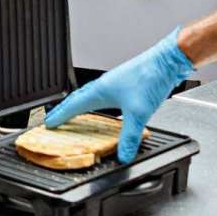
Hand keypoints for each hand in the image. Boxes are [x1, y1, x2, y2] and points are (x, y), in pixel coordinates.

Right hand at [45, 29, 194, 161]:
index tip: (49, 122)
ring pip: (91, 95)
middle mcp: (105, 84)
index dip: (60, 115)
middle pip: (79, 98)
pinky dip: (96, 103)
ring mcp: (115, 82)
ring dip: (80, 105)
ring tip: (75, 114)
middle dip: (66, 109)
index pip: (74, 104)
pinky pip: (103, 94)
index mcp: (101, 90)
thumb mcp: (138, 113)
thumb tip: (123, 155)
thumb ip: (129, 137)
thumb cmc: (151, 78)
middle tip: (55, 118)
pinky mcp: (126, 82)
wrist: (167, 61)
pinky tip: (106, 108)